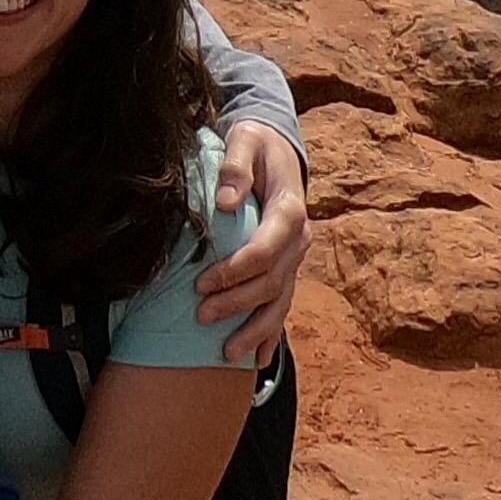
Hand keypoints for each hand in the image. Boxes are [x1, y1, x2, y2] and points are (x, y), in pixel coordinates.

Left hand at [196, 121, 309, 365]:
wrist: (278, 148)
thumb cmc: (257, 143)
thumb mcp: (246, 140)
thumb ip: (236, 167)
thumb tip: (225, 203)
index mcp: (290, 211)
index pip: (266, 250)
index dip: (235, 270)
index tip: (202, 282)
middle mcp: (298, 241)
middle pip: (271, 282)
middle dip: (237, 303)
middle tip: (201, 314)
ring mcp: (295, 259)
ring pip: (279, 302)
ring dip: (255, 329)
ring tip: (227, 352)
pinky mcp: (287, 269)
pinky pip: (281, 306)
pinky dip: (270, 333)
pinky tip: (257, 359)